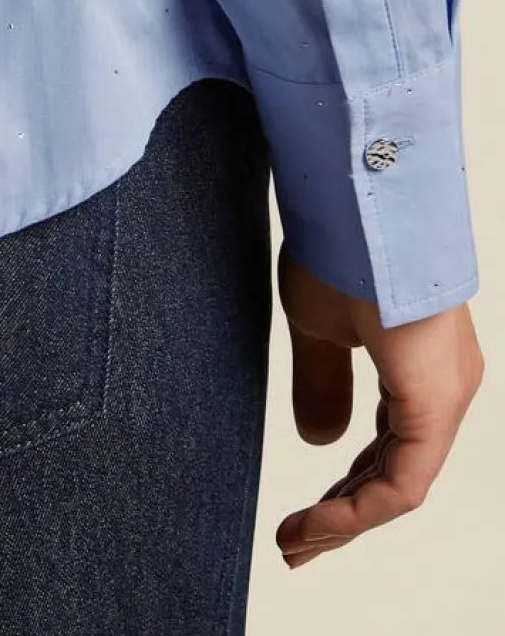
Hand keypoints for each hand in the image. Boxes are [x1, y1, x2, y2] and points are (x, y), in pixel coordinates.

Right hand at [275, 242, 483, 568]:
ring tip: (298, 544)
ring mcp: (445, 393)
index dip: (344, 490)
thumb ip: (322, 383)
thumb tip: (320, 442)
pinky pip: (404, 477)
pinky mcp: (436, 399)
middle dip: (343, 514)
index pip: (387, 448)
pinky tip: (320, 523)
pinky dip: (360, 508)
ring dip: (347, 518)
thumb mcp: (318, 326)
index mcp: (419, 365)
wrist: (357, 197)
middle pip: (395, 472)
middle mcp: (445, 384)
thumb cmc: (338, 245)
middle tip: (297, 545)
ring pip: (402, 481)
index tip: (298, 520)